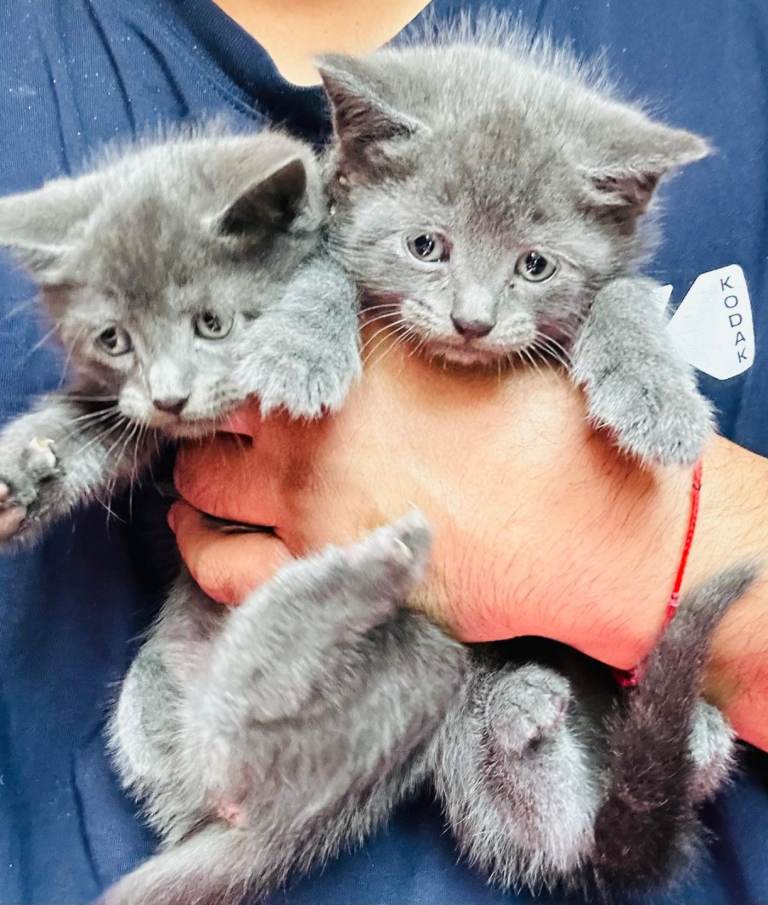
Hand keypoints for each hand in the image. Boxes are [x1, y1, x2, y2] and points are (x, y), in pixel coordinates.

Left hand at [170, 327, 767, 747]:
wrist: (591, 523)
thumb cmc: (554, 437)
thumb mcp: (482, 361)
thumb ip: (404, 357)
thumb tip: (359, 367)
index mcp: (356, 359)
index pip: (265, 347)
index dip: (250, 364)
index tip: (250, 381)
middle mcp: (316, 422)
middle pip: (218, 410)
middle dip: (212, 418)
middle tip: (222, 432)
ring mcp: (307, 497)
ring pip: (200, 483)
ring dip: (194, 481)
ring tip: (199, 485)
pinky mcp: (320, 567)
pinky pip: (222, 568)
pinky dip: (201, 551)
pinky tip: (203, 538)